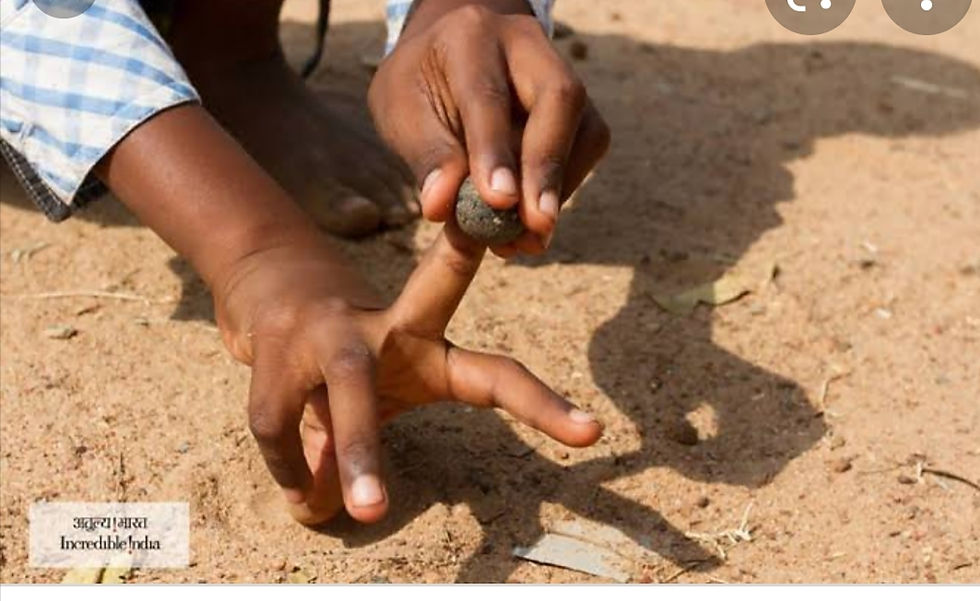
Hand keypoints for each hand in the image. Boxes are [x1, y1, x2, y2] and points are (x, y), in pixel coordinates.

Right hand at [214, 224, 603, 524]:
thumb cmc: (346, 358)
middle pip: (430, 361)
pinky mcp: (277, 347)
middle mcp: (389, 327)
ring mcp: (334, 332)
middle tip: (483, 447)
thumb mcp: (371, 398)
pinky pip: (278, 424)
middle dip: (486, 360)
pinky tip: (301, 496)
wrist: (273, 286)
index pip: (494, 373)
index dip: (541, 402)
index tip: (592, 433)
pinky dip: (289, 469)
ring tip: (357, 513)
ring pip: (352, 394)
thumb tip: (317, 509)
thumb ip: (353, 453)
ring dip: (357, 456)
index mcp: (429, 346)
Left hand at [368, 2, 609, 255]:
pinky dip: (560, 191)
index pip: (487, 95)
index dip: (495, 150)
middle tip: (536, 225)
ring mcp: (561, 72)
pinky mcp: (581, 106)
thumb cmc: (420, 85)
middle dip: (548, 167)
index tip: (498, 202)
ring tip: (522, 240)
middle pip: (558, 97)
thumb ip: (426, 154)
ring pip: (583, 129)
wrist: (449, 58)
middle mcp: (525, 45)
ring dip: (557, 191)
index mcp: (469, 36)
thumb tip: (442, 207)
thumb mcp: (400, 111)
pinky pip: (586, 150)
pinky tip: (528, 221)